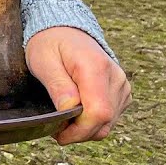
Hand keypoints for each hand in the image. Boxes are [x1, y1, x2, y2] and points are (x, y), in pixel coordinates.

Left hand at [27, 26, 131, 143]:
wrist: (65, 30)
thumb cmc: (50, 43)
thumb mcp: (43, 60)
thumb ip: (58, 85)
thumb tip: (68, 110)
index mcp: (95, 67)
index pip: (98, 111)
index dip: (80, 130)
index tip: (59, 134)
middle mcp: (116, 76)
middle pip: (105, 121)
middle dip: (79, 132)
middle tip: (56, 128)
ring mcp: (122, 85)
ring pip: (109, 123)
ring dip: (86, 129)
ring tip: (63, 119)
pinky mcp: (122, 92)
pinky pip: (112, 117)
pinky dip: (94, 122)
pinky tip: (76, 113)